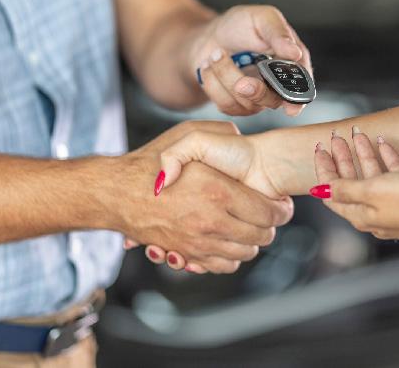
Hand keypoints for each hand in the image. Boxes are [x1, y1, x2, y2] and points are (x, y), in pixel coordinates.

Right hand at [120, 121, 293, 273]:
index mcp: (219, 192)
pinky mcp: (187, 255)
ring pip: (245, 253)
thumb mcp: (186, 134)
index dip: (281, 210)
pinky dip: (232, 257)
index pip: (269, 213)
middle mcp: (212, 222)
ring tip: (249, 226)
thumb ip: (219, 133)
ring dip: (252, 241)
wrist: (117, 193)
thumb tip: (241, 139)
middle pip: (261, 236)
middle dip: (270, 226)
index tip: (282, 204)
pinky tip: (229, 241)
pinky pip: (222, 265)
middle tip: (268, 215)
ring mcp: (199, 242)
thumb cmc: (150, 162)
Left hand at [189, 5, 311, 116]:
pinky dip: (213, 84)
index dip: (298, 100)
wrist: (209, 38)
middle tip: (241, 81)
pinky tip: (211, 68)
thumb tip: (295, 52)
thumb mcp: (261, 18)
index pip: (303, 87)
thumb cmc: (239, 25)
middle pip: (273, 101)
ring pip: (246, 103)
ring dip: (225, 77)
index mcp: (292, 63)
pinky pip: (227, 105)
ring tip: (216, 54)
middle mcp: (278, 84)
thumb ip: (278, 33)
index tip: (290, 107)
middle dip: (256, 91)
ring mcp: (257, 98)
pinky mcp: (236, 105)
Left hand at [311, 127, 398, 239]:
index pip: (331, 191)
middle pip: (350, 182)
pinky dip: (386, 157)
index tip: (320, 149)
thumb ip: (345, 189)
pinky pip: (393, 173)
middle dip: (342, 158)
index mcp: (359, 214)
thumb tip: (321, 191)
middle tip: (336, 139)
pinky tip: (382, 143)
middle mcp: (373, 211)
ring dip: (363, 154)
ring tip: (357, 134)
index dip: (324, 169)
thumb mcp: (371, 192)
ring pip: (371, 175)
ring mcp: (392, 203)